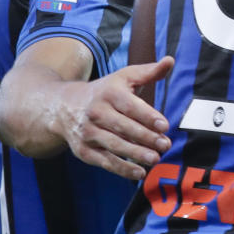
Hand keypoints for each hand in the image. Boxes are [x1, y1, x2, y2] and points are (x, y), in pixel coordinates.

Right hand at [57, 56, 174, 179]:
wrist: (63, 106)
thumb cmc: (104, 91)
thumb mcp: (124, 77)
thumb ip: (149, 71)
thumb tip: (170, 60)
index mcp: (109, 93)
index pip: (131, 106)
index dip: (148, 116)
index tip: (165, 126)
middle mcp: (96, 112)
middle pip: (124, 127)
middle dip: (146, 137)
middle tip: (165, 145)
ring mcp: (88, 133)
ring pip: (115, 145)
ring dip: (136, 154)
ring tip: (155, 159)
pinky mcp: (83, 150)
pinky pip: (105, 161)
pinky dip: (122, 168)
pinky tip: (139, 172)